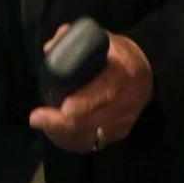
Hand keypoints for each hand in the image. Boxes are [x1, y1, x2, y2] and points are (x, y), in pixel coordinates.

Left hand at [28, 27, 152, 152]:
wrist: (146, 74)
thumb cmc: (118, 55)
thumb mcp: (102, 38)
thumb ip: (74, 38)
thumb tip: (48, 49)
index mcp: (122, 73)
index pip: (106, 91)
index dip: (84, 102)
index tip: (63, 107)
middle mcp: (126, 101)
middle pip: (93, 120)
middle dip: (62, 123)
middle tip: (37, 117)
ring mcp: (123, 121)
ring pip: (91, 136)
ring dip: (62, 134)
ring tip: (41, 124)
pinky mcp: (119, 133)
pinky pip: (93, 143)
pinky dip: (71, 141)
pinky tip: (54, 134)